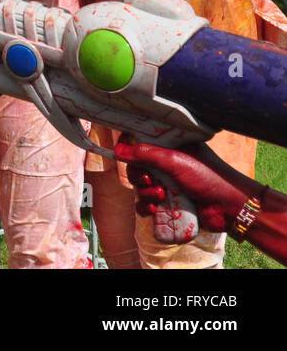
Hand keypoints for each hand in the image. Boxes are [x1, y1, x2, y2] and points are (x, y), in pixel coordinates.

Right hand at [116, 139, 252, 233]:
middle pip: (137, 165)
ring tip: (160, 196)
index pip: (142, 141)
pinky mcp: (168, 203)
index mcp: (171, 146)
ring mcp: (168, 183)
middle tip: (148, 180)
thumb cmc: (209, 177)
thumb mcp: (176, 160)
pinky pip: (146, 204)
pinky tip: (153, 209)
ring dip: (144, 192)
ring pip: (140, 186)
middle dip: (138, 175)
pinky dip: (145, 207)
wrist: (231, 208)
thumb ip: (146, 153)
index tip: (123, 152)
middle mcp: (167, 163)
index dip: (129, 146)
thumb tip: (118, 149)